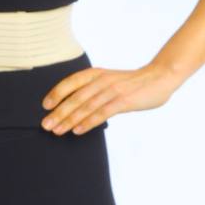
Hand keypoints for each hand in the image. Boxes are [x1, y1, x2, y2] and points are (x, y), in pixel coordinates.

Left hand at [40, 63, 180, 135]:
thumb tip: (74, 105)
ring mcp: (112, 90)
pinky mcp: (123, 101)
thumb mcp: (109, 79)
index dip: (56, 93)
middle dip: (58, 112)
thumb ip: (94, 88)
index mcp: (96, 73)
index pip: (71, 82)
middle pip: (75, 98)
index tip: (45, 106)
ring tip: (57, 130)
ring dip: (69, 120)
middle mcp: (101, 80)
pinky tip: (78, 131)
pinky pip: (101, 113)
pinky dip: (88, 122)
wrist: (159, 77)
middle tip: (46, 125)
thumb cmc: (132, 82)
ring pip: (85, 107)